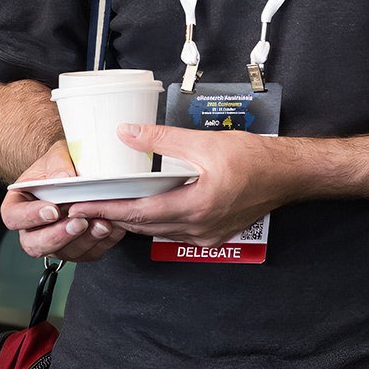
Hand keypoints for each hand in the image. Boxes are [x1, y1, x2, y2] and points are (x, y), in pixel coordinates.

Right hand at [2, 139, 124, 262]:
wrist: (78, 170)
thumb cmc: (61, 163)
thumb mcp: (57, 155)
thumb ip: (58, 164)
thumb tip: (64, 177)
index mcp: (18, 205)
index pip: (14, 217)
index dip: (31, 217)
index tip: (52, 210)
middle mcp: (32, 228)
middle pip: (35, 244)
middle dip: (58, 236)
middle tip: (78, 222)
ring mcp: (54, 241)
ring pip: (63, 253)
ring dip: (83, 241)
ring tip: (101, 224)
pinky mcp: (76, 247)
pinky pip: (87, 254)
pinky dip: (101, 242)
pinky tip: (111, 227)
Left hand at [52, 122, 303, 245]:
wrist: (288, 174)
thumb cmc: (255, 158)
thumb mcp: (204, 143)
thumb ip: (162, 139)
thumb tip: (127, 133)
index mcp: (195, 207)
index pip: (138, 213)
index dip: (105, 210)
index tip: (80, 207)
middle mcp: (198, 228)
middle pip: (144, 226)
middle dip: (113, 216)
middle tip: (85, 206)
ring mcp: (207, 235)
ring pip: (158, 231)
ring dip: (134, 220)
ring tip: (109, 206)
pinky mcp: (213, 234)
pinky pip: (175, 231)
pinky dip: (156, 221)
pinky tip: (148, 207)